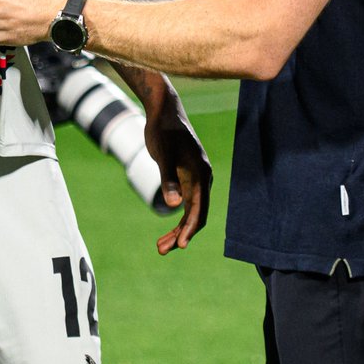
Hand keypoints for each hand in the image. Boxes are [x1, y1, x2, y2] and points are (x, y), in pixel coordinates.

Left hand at [144, 89, 211, 254]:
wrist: (163, 112)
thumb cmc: (163, 131)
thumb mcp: (163, 155)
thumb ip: (168, 179)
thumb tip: (175, 204)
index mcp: (202, 174)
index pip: (199, 209)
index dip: (190, 228)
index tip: (181, 245)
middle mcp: (203, 179)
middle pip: (196, 215)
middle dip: (181, 234)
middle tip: (162, 250)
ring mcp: (195, 180)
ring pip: (190, 213)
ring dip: (178, 231)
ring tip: (160, 247)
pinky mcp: (186, 179)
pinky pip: (185, 205)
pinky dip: (176, 219)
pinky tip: (166, 233)